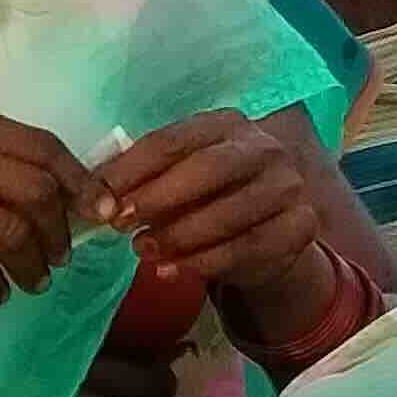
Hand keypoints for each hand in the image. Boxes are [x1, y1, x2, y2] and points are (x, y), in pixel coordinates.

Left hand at [98, 111, 335, 333]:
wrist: (267, 233)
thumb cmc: (209, 199)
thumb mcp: (175, 180)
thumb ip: (139, 181)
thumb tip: (95, 195)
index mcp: (227, 125)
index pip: (173, 141)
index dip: (132, 170)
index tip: (101, 200)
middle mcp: (265, 148)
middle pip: (209, 168)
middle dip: (159, 198)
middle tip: (122, 224)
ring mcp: (289, 186)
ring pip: (229, 213)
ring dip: (178, 236)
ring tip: (143, 251)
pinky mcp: (301, 225)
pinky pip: (248, 247)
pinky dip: (204, 263)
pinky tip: (172, 271)